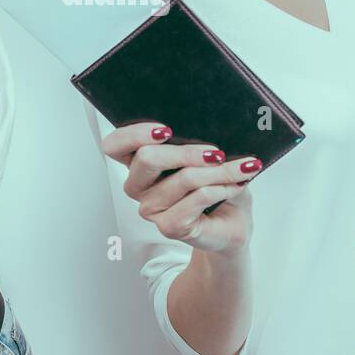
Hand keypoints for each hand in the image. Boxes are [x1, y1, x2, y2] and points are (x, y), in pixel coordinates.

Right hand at [100, 121, 255, 254]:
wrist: (233, 223)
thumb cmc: (217, 186)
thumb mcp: (207, 155)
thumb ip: (198, 141)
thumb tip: (210, 128)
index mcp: (139, 163)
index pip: (115, 145)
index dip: (134, 134)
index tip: (166, 130)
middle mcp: (139, 186)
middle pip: (147, 158)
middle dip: (187, 152)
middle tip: (217, 153)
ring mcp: (151, 208)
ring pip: (182, 178)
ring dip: (217, 172)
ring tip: (238, 170)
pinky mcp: (168, 226)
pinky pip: (196, 198)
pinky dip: (220, 189)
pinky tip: (233, 187)